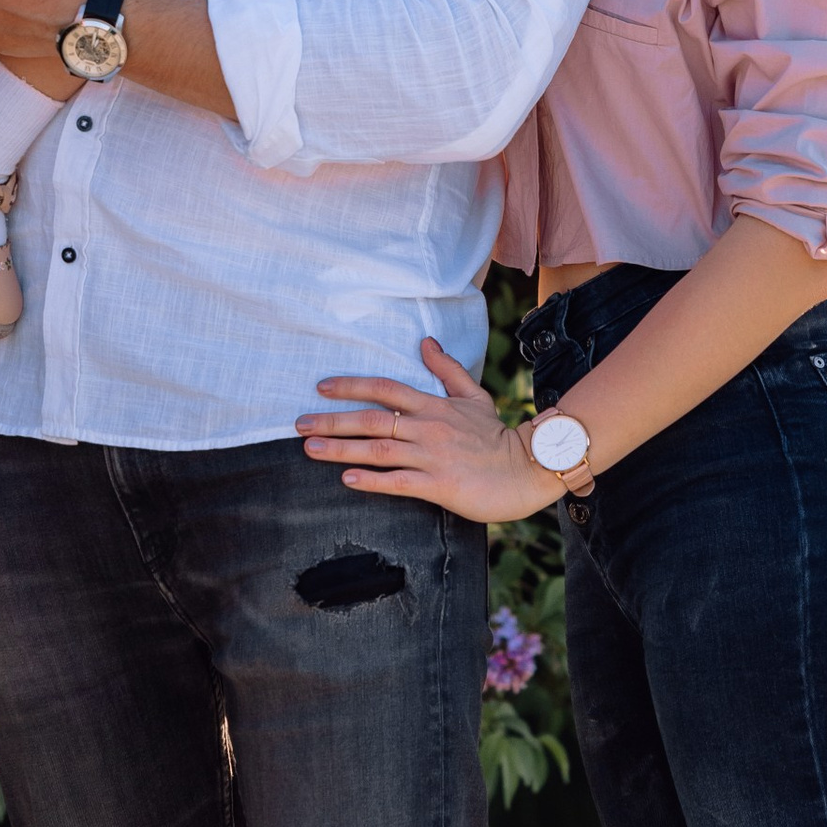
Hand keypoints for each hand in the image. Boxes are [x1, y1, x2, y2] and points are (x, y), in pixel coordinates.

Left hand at [296, 340, 556, 523]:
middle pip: (372, 419)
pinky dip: (372, 480)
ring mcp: (432, 456)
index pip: (385, 389)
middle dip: (332, 421)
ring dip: (341, 449)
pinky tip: (347, 479)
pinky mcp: (439, 485)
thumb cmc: (497, 436)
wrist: (528, 468)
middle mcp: (428, 427)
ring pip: (378, 450)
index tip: (321, 388)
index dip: (351, 386)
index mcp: (434, 405)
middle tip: (298, 424)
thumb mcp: (474, 396)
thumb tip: (425, 342)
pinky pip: (399, 481)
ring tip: (310, 449)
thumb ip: (447, 370)